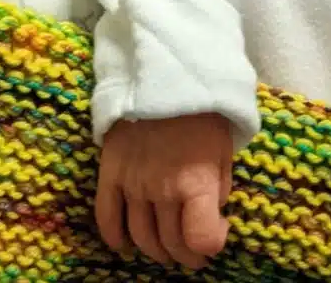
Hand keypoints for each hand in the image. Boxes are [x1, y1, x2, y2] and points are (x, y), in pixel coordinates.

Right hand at [96, 113, 233, 269]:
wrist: (164, 76)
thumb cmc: (201, 113)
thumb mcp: (223, 149)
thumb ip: (218, 188)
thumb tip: (212, 216)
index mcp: (196, 181)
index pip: (202, 238)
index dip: (212, 243)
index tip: (216, 231)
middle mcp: (162, 188)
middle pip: (171, 242)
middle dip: (186, 254)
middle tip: (191, 250)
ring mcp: (133, 183)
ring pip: (141, 236)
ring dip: (156, 249)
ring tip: (166, 247)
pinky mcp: (110, 173)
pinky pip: (107, 216)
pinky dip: (115, 237)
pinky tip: (126, 244)